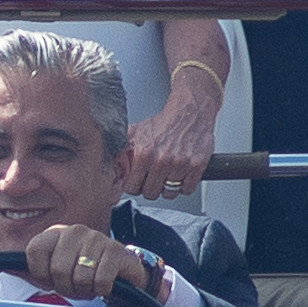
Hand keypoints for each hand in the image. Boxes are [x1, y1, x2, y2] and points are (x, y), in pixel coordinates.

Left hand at [23, 224, 154, 302]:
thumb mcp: (53, 271)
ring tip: (91, 282)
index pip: (34, 252)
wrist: (121, 273)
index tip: (52, 277)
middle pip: (58, 269)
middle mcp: (74, 231)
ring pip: (80, 277)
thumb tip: (4, 266)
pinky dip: (102, 289)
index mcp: (55, 233)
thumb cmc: (82, 272)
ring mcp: (96, 238)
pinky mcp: (116, 251)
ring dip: (86, 288)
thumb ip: (29, 269)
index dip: (42, 273)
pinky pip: (100, 280)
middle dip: (67, 285)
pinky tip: (106, 283)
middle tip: (76, 284)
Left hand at [124, 75, 220, 198]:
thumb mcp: (134, 133)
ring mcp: (180, 164)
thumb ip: (121, 151)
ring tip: (166, 176)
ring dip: (167, 188)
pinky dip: (184, 185)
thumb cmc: (162, 124)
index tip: (137, 182)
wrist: (189, 113)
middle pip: (151, 193)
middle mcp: (161, 160)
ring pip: (169, 194)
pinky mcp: (197, 166)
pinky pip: (187, 189)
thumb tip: (110, 169)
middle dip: (150, 188)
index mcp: (143, 153)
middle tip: (152, 179)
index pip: (132, 187)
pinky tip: (179, 174)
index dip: (134, 185)